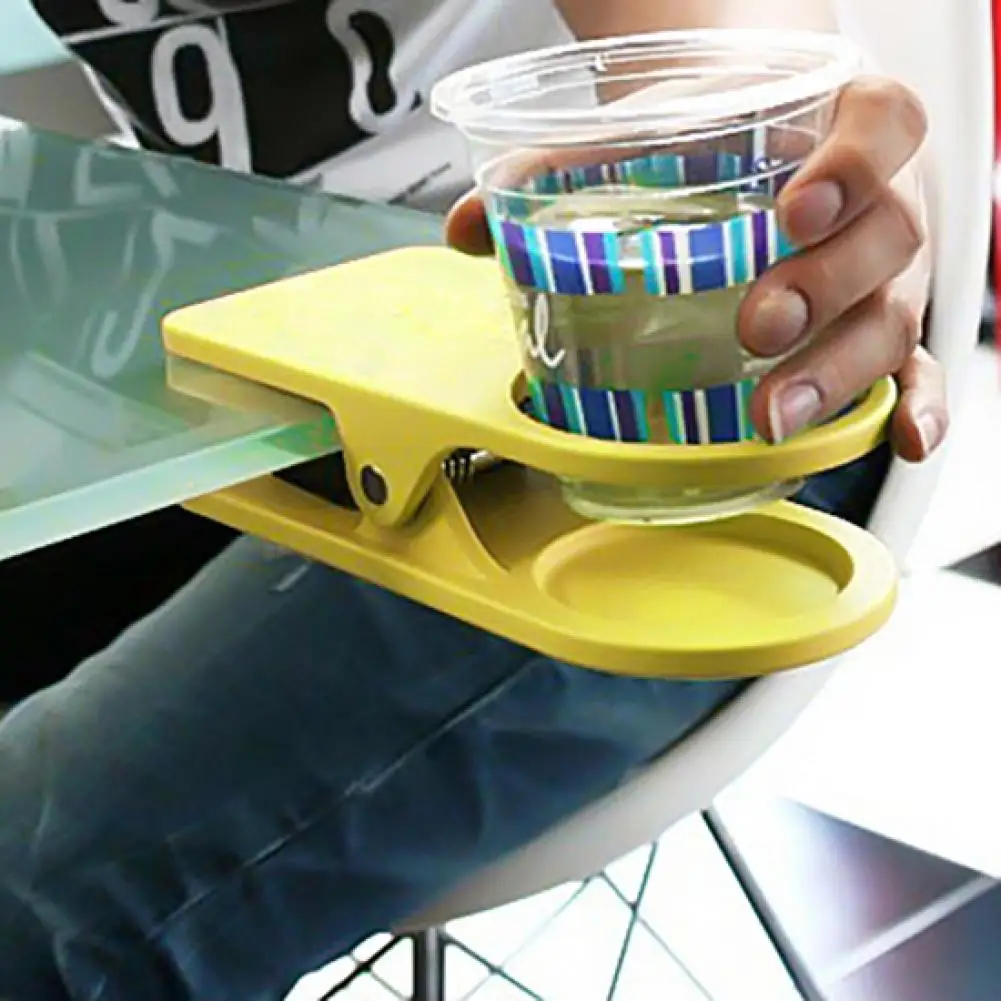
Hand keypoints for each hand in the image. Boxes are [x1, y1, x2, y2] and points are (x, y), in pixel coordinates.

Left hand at [445, 76, 946, 462]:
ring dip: (836, 368)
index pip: (883, 125)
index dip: (853, 167)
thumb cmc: (717, 135)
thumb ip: (562, 168)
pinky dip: (915, 403)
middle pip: (887, 238)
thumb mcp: (649, 135)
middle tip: (757, 322)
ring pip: (893, 315)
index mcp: (840, 126)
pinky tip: (899, 439)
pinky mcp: (876, 324)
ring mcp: (885, 269)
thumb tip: (472, 225)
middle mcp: (881, 199)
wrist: (759, 131)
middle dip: (824, 285)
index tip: (794, 210)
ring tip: (772, 410)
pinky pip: (917, 364)